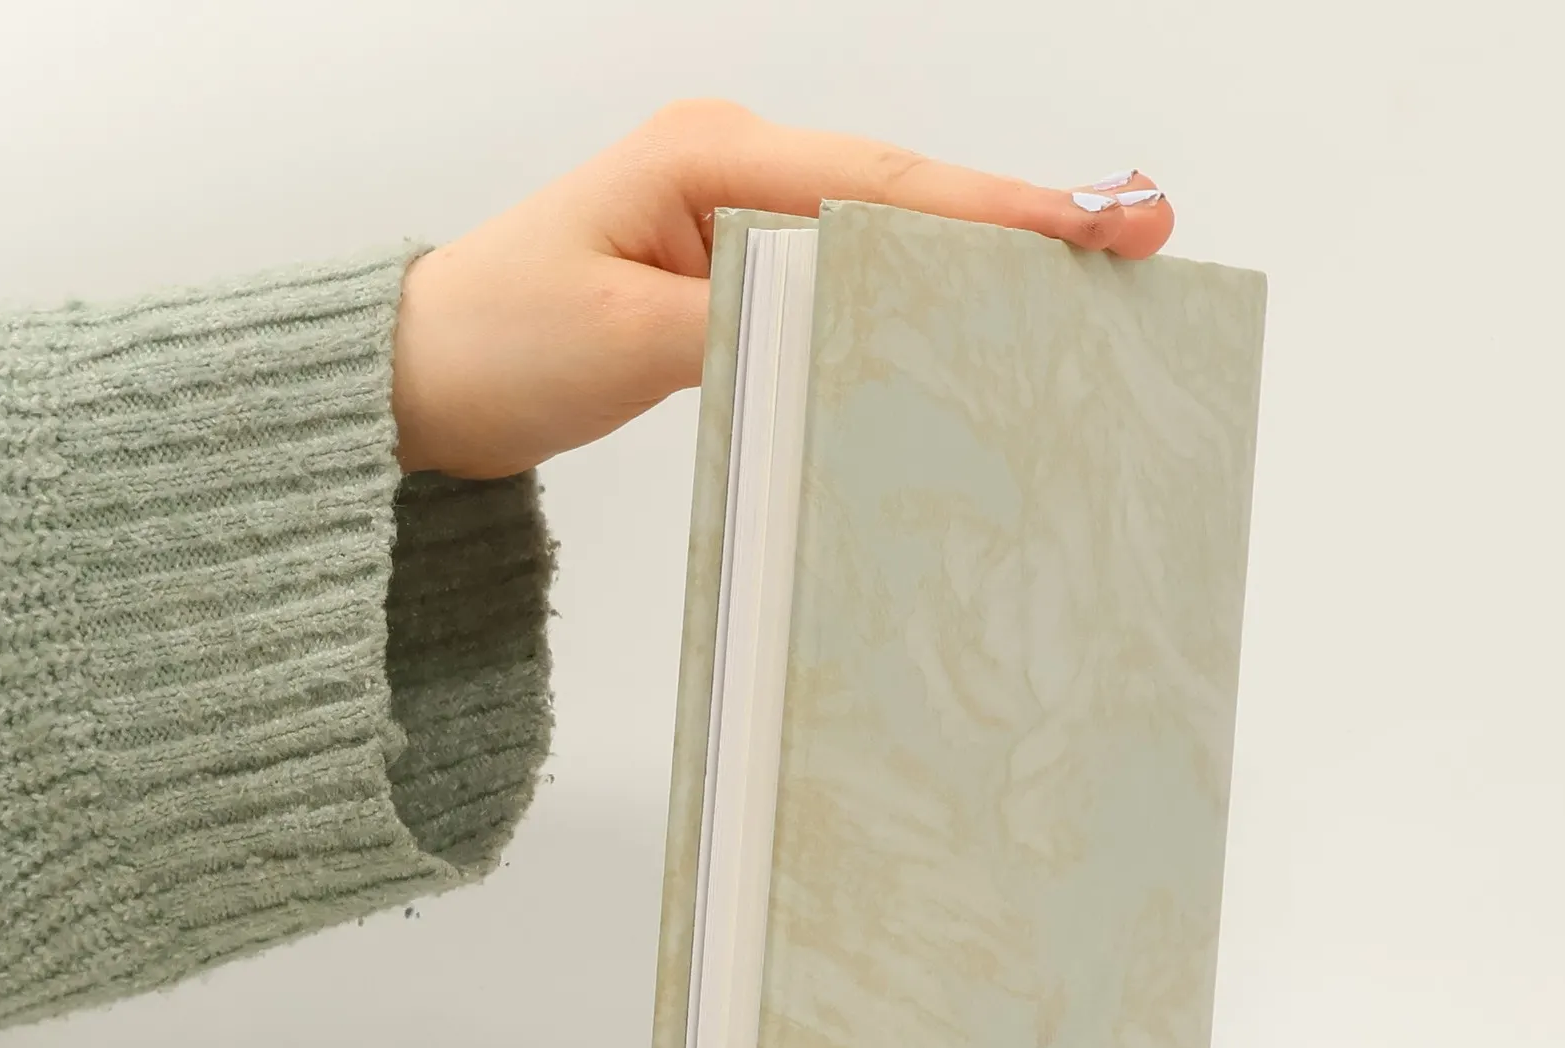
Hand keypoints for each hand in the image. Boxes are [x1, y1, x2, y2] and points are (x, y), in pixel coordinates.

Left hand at [390, 100, 1174, 478]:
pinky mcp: (736, 268)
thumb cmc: (500, 341)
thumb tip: (863, 329)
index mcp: (707, 156)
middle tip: (1140, 234)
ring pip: (885, 231)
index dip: (995, 206)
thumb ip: (748, 325)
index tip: (1095, 221)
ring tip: (1092, 273)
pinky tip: (975, 318)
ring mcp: (737, 215)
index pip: (879, 183)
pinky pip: (847, 275)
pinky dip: (916, 295)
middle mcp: (735, 168)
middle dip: (1023, 217)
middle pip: (906, 191)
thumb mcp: (625, 337)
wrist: (424, 374)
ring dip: (982, 255)